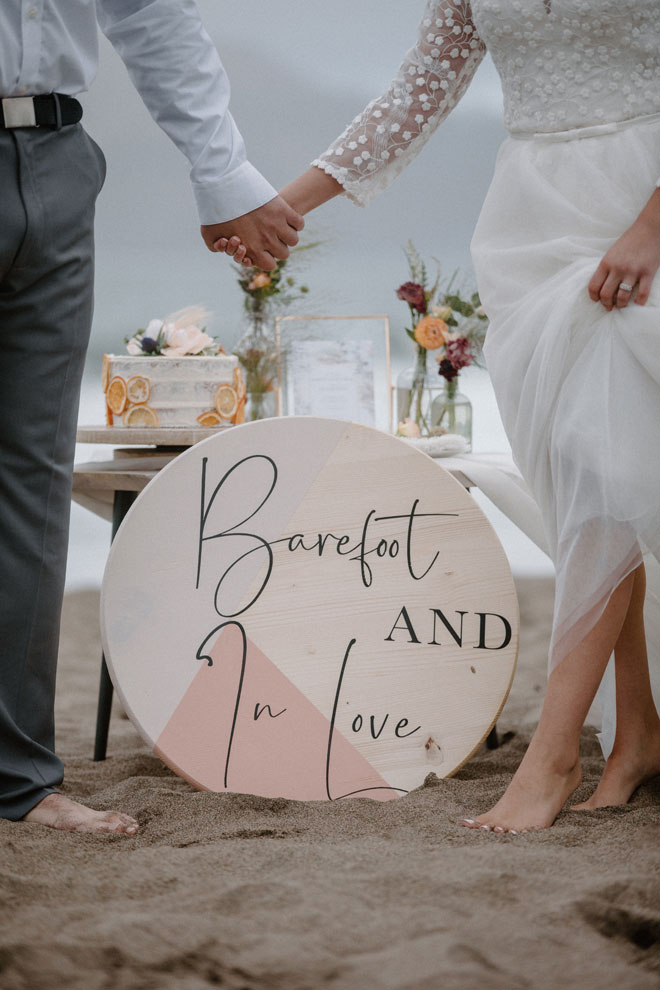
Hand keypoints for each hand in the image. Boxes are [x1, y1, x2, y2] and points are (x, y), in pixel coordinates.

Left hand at [201, 195, 303, 270]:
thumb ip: (216, 247)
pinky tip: (286, 217)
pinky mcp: (283, 210)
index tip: (263, 249)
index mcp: (252, 248)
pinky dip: (295, 222)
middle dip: (278, 247)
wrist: (223, 183)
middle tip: (271, 236)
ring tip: (280, 227)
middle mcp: (266, 240)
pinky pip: (299, 223)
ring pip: (293, 240)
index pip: (269, 265)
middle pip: (284, 254)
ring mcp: (276, 224)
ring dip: (288, 235)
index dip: (267, 258)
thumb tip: (225, 250)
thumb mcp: (208, 233)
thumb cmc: (213, 209)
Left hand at [588, 189, 659, 309]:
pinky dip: (639, 301)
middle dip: (607, 304)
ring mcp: (633, 271)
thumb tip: (601, 287)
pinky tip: (638, 302)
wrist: (649, 228)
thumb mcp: (612, 253)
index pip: (593, 286)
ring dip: (621, 304)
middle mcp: (618, 268)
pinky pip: (642, 294)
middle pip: (606, 295)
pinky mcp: (647, 273)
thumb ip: (606, 268)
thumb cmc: (629, 241)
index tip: (597, 300)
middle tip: (610, 306)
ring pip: (623, 297)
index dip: (594, 298)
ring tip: (622, 304)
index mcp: (606, 263)